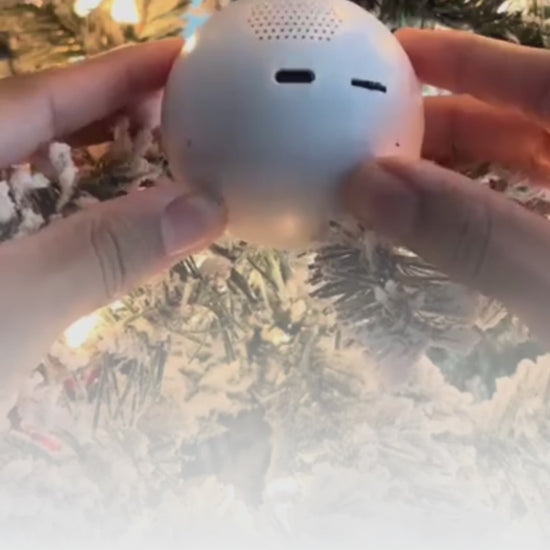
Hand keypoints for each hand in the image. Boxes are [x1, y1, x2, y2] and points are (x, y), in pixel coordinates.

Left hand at [0, 40, 224, 399]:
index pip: (45, 97)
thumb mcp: (8, 309)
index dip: (120, 74)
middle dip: (122, 116)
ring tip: (172, 162)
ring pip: (48, 177)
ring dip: (111, 170)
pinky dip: (91, 219)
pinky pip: (46, 222)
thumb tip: (203, 209)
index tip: (184, 58)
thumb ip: (100, 254)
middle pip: (48, 127)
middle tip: (193, 114)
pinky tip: (124, 221)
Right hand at [343, 29, 549, 346]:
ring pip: (508, 164)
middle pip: (507, 116)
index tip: (388, 60)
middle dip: (434, 123)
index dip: (454, 57)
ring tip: (385, 180)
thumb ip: (470, 232)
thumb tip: (369, 186)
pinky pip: (512, 202)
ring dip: (444, 168)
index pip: (524, 74)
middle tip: (368, 141)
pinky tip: (431, 217)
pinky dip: (468, 205)